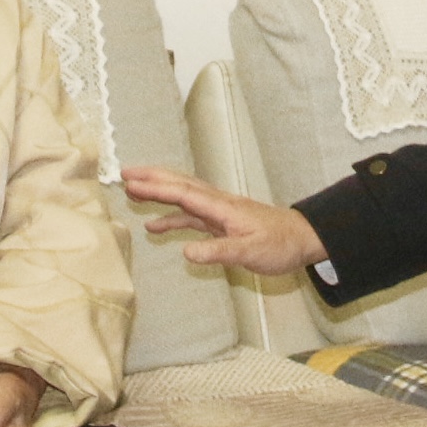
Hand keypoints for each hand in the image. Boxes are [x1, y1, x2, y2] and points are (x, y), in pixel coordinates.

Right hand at [120, 165, 330, 275]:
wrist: (302, 239)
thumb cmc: (279, 245)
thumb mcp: (250, 252)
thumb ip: (218, 252)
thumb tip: (186, 252)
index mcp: (222, 207)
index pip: (183, 193)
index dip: (156, 187)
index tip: (131, 181)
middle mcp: (217, 204)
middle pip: (179, 185)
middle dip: (152, 178)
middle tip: (124, 174)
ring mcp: (218, 212)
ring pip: (182, 197)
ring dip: (158, 193)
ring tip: (132, 193)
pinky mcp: (221, 222)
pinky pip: (190, 216)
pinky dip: (171, 218)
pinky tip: (155, 226)